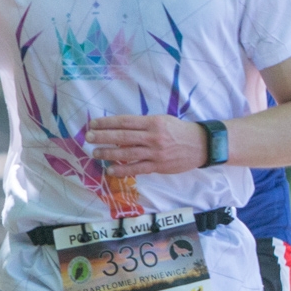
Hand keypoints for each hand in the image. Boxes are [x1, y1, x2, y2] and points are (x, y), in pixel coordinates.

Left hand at [86, 115, 207, 175]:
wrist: (202, 145)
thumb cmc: (180, 131)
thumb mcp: (163, 121)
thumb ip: (144, 125)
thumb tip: (121, 129)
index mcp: (153, 122)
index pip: (125, 121)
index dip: (107, 123)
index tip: (93, 124)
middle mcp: (153, 137)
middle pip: (123, 136)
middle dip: (103, 137)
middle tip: (88, 137)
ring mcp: (155, 153)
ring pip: (127, 153)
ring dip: (108, 153)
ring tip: (95, 153)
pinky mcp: (158, 166)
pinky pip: (137, 168)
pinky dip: (122, 170)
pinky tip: (110, 170)